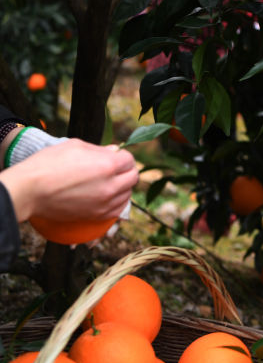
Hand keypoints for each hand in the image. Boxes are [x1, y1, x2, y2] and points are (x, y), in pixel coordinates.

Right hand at [0, 139, 138, 222]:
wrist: (29, 190)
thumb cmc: (48, 164)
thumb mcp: (76, 146)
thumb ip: (100, 149)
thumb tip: (115, 151)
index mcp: (108, 164)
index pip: (130, 160)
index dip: (122, 157)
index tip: (115, 157)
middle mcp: (111, 185)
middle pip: (133, 177)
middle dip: (126, 171)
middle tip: (115, 169)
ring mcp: (104, 203)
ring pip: (127, 195)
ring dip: (122, 188)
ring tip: (109, 183)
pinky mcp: (96, 215)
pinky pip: (117, 210)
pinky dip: (116, 203)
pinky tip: (108, 197)